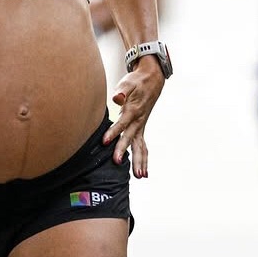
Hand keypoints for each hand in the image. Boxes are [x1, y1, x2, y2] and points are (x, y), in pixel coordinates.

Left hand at [102, 59, 164, 177]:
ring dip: (140, 161)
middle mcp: (138, 121)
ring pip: (140, 146)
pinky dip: (144, 158)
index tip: (104, 142)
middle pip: (130, 138)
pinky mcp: (141, 129)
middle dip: (123, 150)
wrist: (152, 80)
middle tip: (117, 162)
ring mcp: (141, 126)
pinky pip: (143, 146)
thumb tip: (117, 98)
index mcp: (133, 110)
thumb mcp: (128, 83)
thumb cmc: (136, 82)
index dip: (112, 132)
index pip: (121, 124)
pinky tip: (143, 172)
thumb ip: (122, 91)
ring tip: (139, 176)